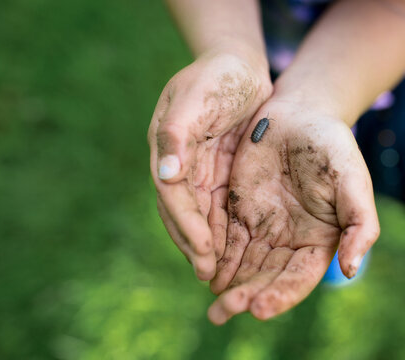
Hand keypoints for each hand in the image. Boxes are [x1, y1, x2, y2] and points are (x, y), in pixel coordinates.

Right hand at [148, 52, 271, 279]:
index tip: (203, 249)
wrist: (239, 66)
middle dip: (192, 243)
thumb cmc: (218, 75)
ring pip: (197, 215)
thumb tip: (165, 175)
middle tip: (208, 275)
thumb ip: (177, 133)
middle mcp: (179, 164)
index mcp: (168, 146)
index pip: (172, 193)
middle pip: (181, 212)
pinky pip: (216, 208)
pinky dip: (220, 231)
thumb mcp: (197, 96)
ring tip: (217, 274)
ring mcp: (197, 171)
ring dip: (204, 245)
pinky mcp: (217, 174)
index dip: (186, 223)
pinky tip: (230, 253)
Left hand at [207, 99, 379, 322]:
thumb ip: (359, 223)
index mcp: (319, 238)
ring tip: (213, 307)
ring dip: (229, 285)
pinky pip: (227, 239)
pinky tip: (206, 273)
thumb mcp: (352, 180)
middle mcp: (290, 239)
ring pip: (245, 264)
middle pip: (267, 276)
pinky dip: (217, 258)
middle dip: (247, 296)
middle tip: (223, 312)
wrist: (299, 114)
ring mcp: (264, 226)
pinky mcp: (240, 210)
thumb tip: (351, 269)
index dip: (281, 294)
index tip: (259, 308)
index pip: (299, 276)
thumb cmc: (331, 145)